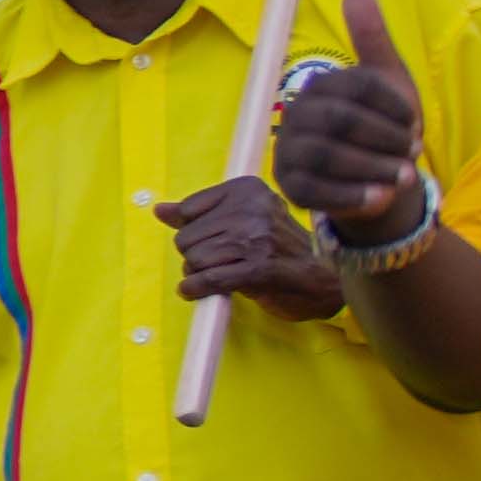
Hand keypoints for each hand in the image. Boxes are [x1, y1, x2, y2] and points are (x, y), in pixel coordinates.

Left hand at [158, 177, 343, 316]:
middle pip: (186, 237)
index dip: (194, 231)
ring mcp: (256, 239)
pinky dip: (195, 288)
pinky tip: (195, 290)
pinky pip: (208, 279)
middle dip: (196, 254)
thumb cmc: (276, 246)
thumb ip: (198, 213)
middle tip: (220, 260)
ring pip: (195, 259)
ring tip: (222, 272)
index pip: (188, 210)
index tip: (215, 238)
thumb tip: (159, 209)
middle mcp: (252, 210)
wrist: (321, 277)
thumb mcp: (241, 219)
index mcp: (248, 190)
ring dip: (199, 273)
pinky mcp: (258, 269)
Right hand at [267, 0, 427, 233]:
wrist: (377, 181)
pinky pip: (317, 192)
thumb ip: (372, 37)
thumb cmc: (384, 128)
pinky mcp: (290, 189)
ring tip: (405, 178)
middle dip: (384, 138)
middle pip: (340, 121)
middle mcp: (296, 116)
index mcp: (319, 87)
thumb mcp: (387, 82)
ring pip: (327, 156)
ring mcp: (288, 154)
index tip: (416, 124)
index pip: (356, 87)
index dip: (393, 107)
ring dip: (373, 167)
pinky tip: (382, 198)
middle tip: (414, 153)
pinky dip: (353, 195)